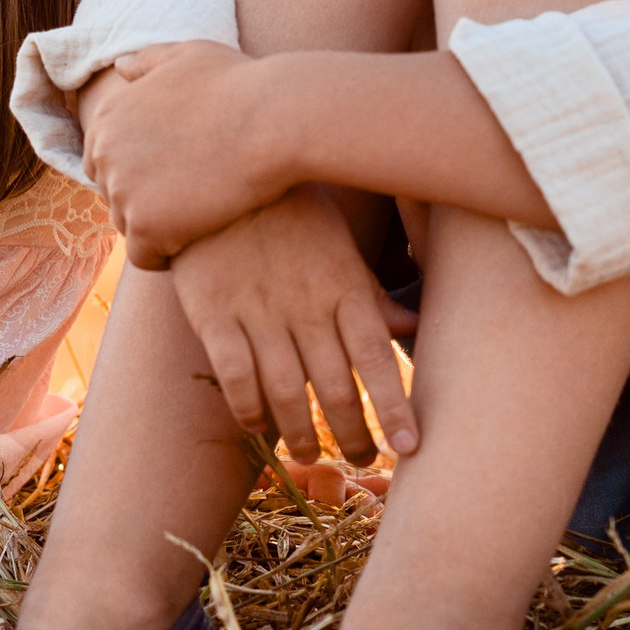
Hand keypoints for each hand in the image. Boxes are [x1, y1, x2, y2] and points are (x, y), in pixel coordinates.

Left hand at [81, 42, 295, 270]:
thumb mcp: (189, 57)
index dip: (137, 170)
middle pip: (113, 195)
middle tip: (190, 199)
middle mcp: (105, 152)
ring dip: (157, 228)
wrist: (277, 121)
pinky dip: (166, 256)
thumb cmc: (242, 85)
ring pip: (129, 227)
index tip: (173, 174)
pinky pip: (145, 257)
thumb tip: (120, 66)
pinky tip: (196, 244)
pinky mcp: (146, 226)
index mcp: (108, 115)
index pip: (101, 160)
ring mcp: (122, 191)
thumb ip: (149, 61)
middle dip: (144, 199)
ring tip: (198, 220)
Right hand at [167, 189, 417, 465]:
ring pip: (285, 391)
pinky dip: (247, 410)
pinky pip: (235, 376)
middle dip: (353, 434)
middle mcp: (306, 303)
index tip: (409, 447)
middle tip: (362, 461)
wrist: (217, 168)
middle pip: (336, 386)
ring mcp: (258, 309)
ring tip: (308, 457)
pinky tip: (257, 427)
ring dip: (300, 433)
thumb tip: (415, 324)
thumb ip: (374, 291)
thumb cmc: (289, 209)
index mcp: (345, 285)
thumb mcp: (340, 242)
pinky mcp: (214, 312)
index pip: (378, 358)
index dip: (395, 407)